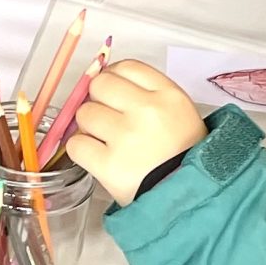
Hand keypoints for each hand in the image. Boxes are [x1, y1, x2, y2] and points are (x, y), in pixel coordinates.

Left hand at [62, 60, 206, 206]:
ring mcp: (126, 137)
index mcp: (168, 95)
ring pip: (84, 114)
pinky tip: (97, 157)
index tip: (113, 93)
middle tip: (108, 120)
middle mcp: (147, 111)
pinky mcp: (108, 164)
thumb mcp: (180, 115)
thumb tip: (106, 83)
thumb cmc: (184, 156)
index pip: (126, 67)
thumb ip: (148, 94)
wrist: (189, 198)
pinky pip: (76, 144)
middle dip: (98, 100)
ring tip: (106, 142)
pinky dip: (82, 150)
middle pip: (100, 84)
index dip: (113, 78)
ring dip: (89, 127)